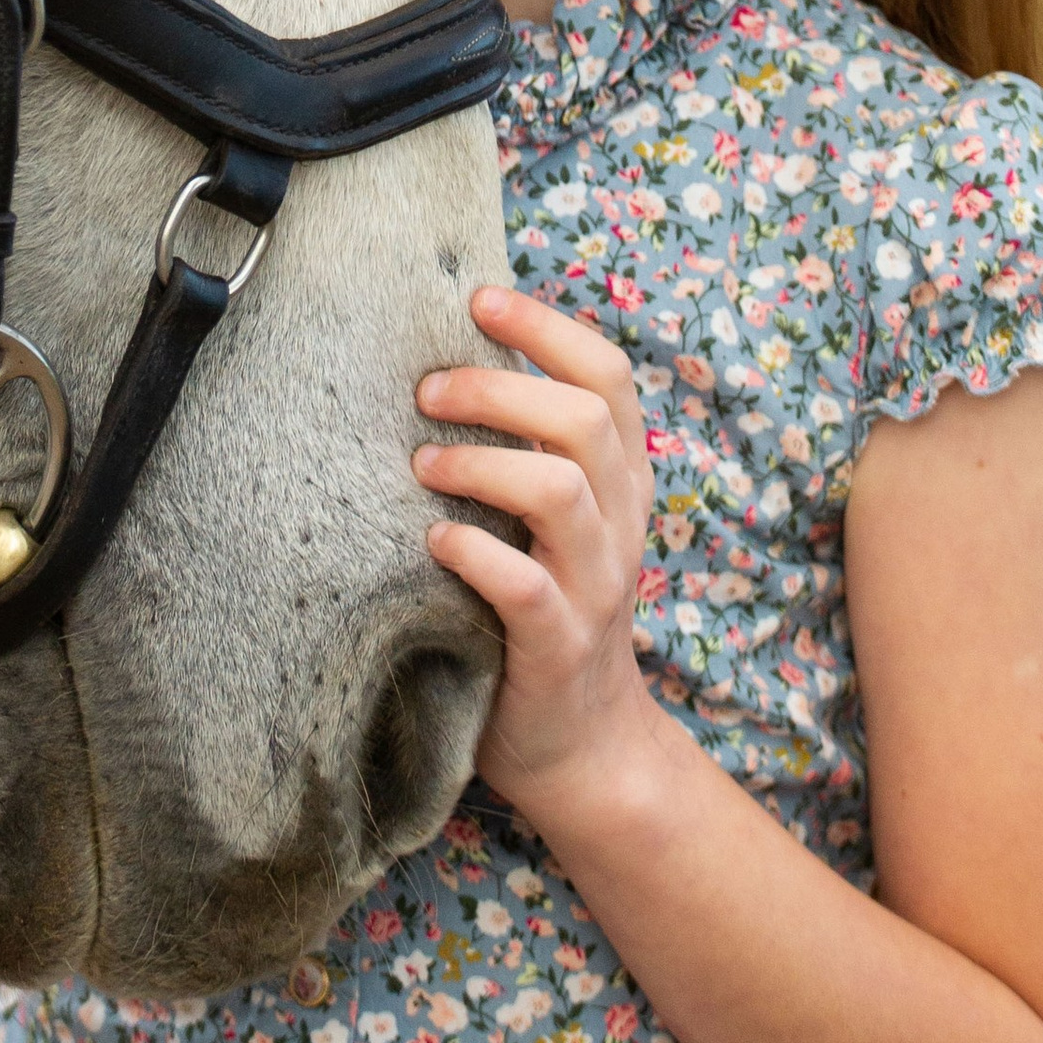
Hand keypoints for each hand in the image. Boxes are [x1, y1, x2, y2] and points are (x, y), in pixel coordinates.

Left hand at [416, 281, 657, 829]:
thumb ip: (528, 448)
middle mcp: (618, 525)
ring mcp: (594, 587)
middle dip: (499, 388)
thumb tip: (445, 356)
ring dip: (482, 462)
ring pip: (562, 490)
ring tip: (422, 462)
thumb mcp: (553, 521)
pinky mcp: (558, 647)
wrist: (582, 745)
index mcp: (619, 480)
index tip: (479, 298)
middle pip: (583, 420)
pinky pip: (527, 588)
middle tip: (427, 389)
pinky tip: (434, 542)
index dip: (547, 327)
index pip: (607, 377)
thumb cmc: (543, 607)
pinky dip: (475, 553)